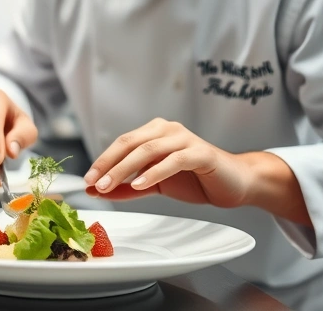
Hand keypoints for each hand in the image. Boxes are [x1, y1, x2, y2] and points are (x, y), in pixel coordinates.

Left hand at [83, 118, 250, 207]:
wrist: (235, 183)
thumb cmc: (196, 179)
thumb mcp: (154, 184)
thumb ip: (126, 187)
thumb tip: (97, 191)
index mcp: (154, 132)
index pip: (121, 143)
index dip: (102, 160)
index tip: (86, 180)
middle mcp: (167, 129)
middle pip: (130, 143)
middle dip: (108, 164)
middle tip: (93, 182)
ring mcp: (184, 139)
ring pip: (147, 150)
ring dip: (124, 169)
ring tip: (108, 185)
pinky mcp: (200, 153)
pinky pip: (172, 160)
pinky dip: (153, 173)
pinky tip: (139, 184)